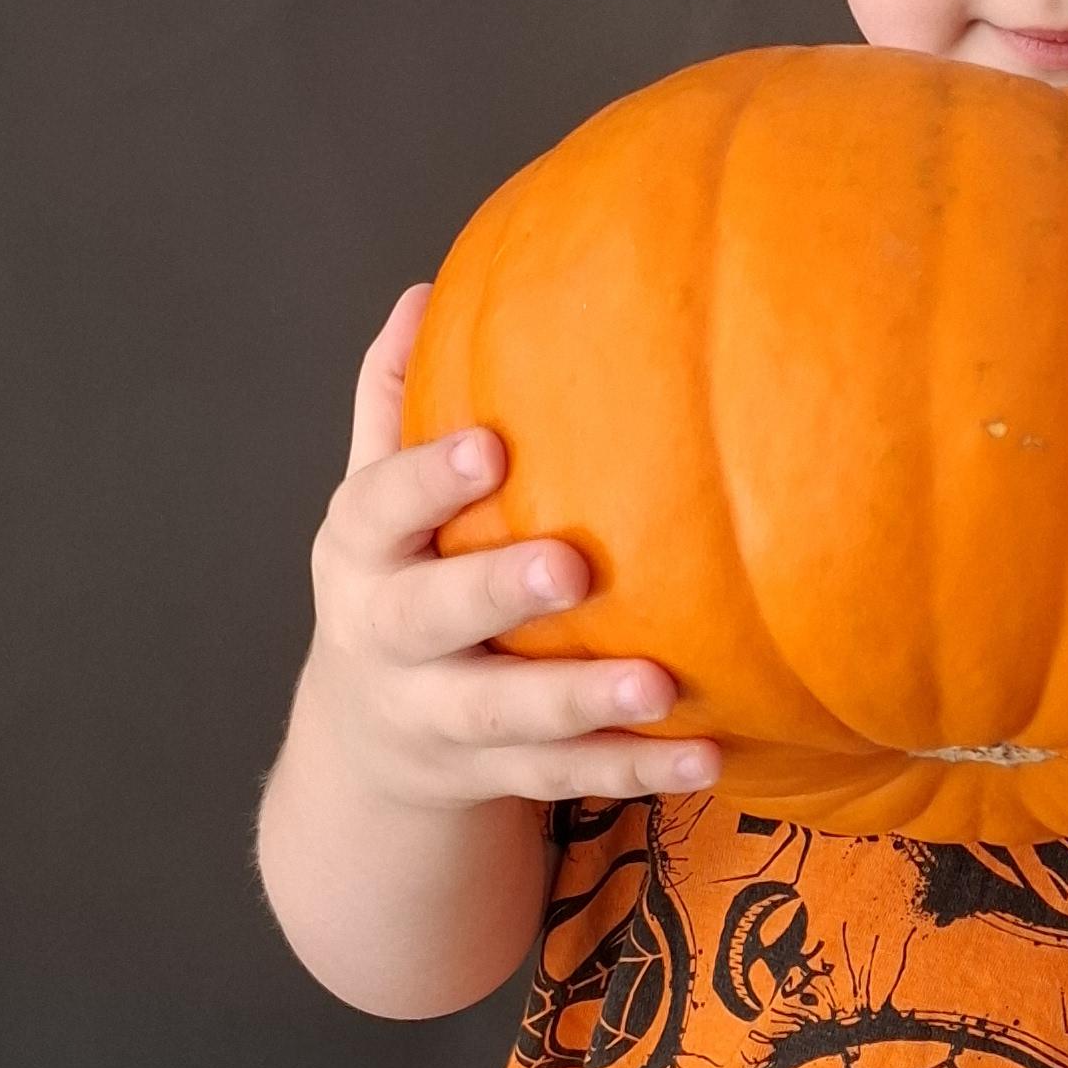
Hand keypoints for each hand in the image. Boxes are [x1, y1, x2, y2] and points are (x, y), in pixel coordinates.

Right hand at [298, 284, 718, 810]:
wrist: (362, 747)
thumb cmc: (395, 580)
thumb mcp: (374, 502)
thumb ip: (392, 403)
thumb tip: (425, 291)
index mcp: (361, 553)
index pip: (380, 507)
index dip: (428, 481)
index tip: (490, 449)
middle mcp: (385, 638)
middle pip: (432, 617)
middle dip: (498, 592)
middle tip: (573, 568)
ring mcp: (434, 716)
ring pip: (505, 715)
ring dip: (581, 702)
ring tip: (661, 686)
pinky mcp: (489, 777)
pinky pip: (565, 776)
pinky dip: (634, 768)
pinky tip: (706, 754)